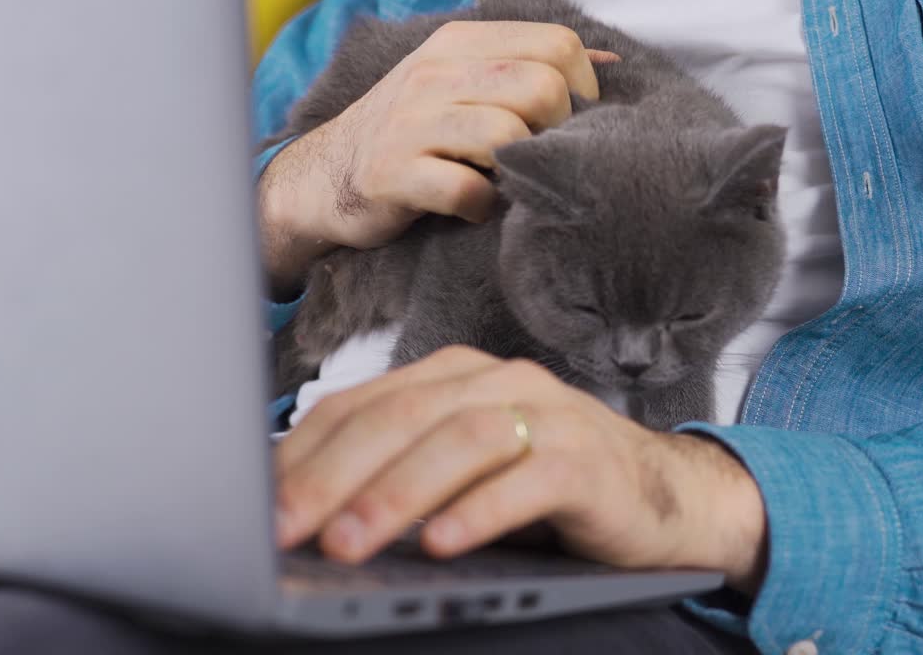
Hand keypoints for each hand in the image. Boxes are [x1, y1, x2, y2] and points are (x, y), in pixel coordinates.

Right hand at [258, 21, 618, 293]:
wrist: (323, 179)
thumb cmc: (411, 133)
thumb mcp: (460, 82)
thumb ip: (526, 67)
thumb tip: (607, 64)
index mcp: (458, 43)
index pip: (558, 45)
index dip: (582, 91)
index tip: (565, 124)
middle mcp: (434, 72)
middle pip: (543, 89)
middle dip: (554, 133)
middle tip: (534, 158)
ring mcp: (410, 122)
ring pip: (508, 136)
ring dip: (518, 170)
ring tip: (501, 181)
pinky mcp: (394, 174)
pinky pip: (469, 190)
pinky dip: (483, 208)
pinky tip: (473, 208)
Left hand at [274, 346, 769, 593]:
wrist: (665, 496)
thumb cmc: (547, 487)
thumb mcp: (466, 470)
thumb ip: (401, 470)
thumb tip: (302, 509)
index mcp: (456, 377)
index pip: (364, 404)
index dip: (305, 452)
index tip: (257, 503)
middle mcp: (500, 382)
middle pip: (403, 417)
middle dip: (334, 475)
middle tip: (285, 529)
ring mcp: (549, 415)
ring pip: (460, 441)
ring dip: (397, 494)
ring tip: (349, 544)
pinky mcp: (588, 460)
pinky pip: (528, 480)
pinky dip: (480, 511)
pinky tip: (441, 544)